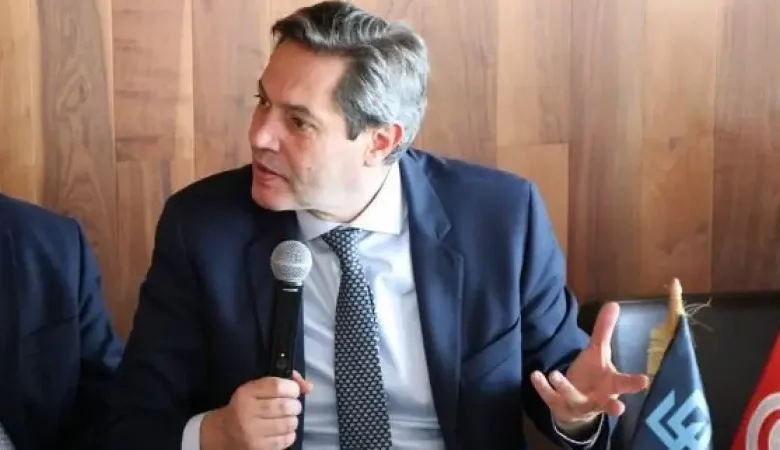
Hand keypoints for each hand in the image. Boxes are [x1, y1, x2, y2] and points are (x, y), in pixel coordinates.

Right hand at [201, 370, 312, 449]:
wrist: (223, 432)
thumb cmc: (244, 406)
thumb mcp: (256, 388)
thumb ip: (282, 382)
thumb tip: (309, 386)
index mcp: (246, 393)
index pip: (277, 387)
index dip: (292, 388)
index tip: (293, 391)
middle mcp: (247, 412)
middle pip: (286, 406)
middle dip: (295, 405)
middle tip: (291, 406)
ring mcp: (253, 433)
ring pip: (288, 424)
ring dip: (293, 420)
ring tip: (287, 418)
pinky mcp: (259, 448)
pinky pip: (286, 440)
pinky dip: (289, 434)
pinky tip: (283, 430)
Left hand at [530, 302, 648, 427]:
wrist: (575, 405)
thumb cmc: (594, 377)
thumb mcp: (599, 352)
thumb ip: (604, 330)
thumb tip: (614, 303)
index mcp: (611, 385)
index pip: (625, 384)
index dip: (635, 383)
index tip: (644, 381)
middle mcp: (598, 399)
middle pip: (608, 403)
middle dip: (613, 406)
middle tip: (620, 409)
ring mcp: (578, 405)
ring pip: (574, 398)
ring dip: (565, 388)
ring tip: (555, 374)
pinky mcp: (559, 405)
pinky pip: (550, 397)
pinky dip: (543, 387)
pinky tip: (535, 375)